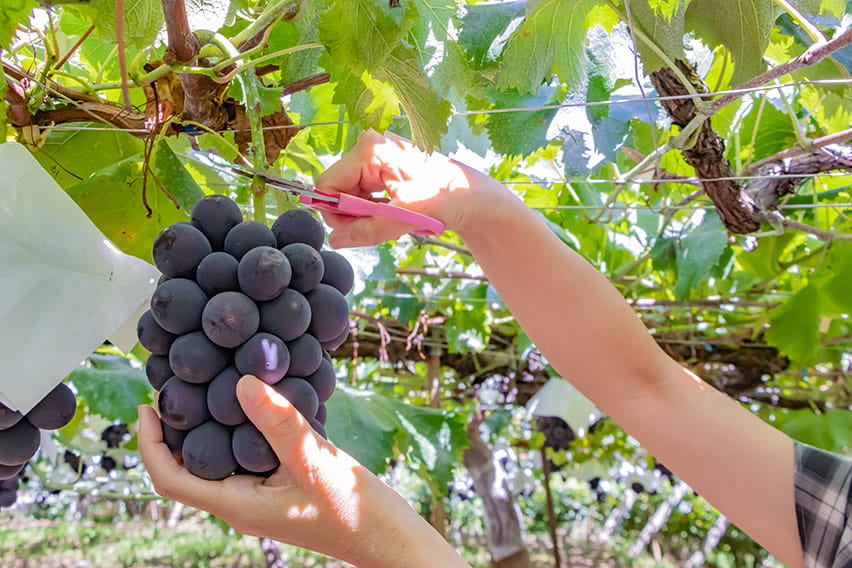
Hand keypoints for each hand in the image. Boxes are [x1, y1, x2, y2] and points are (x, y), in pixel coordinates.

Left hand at [138, 375, 466, 567]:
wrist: (388, 539)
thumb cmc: (353, 511)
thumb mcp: (314, 462)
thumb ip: (278, 423)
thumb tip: (241, 383)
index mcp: (237, 504)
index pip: (171, 478)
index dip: (149, 443)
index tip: (146, 405)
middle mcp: (242, 503)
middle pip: (188, 467)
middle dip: (174, 429)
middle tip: (177, 385)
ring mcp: (261, 497)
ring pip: (219, 460)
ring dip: (208, 427)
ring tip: (212, 386)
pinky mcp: (281, 488)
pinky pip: (248, 457)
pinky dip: (241, 429)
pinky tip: (260, 403)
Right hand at [315, 129, 507, 247]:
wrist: (473, 197)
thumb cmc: (446, 199)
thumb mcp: (404, 218)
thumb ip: (367, 229)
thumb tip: (336, 240)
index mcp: (370, 150)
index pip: (327, 184)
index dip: (336, 212)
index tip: (356, 228)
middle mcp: (369, 146)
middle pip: (337, 189)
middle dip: (353, 213)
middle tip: (383, 224)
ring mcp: (376, 155)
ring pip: (349, 194)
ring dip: (365, 213)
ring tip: (394, 217)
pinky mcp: (382, 166)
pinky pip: (362, 193)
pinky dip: (374, 209)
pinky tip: (394, 212)